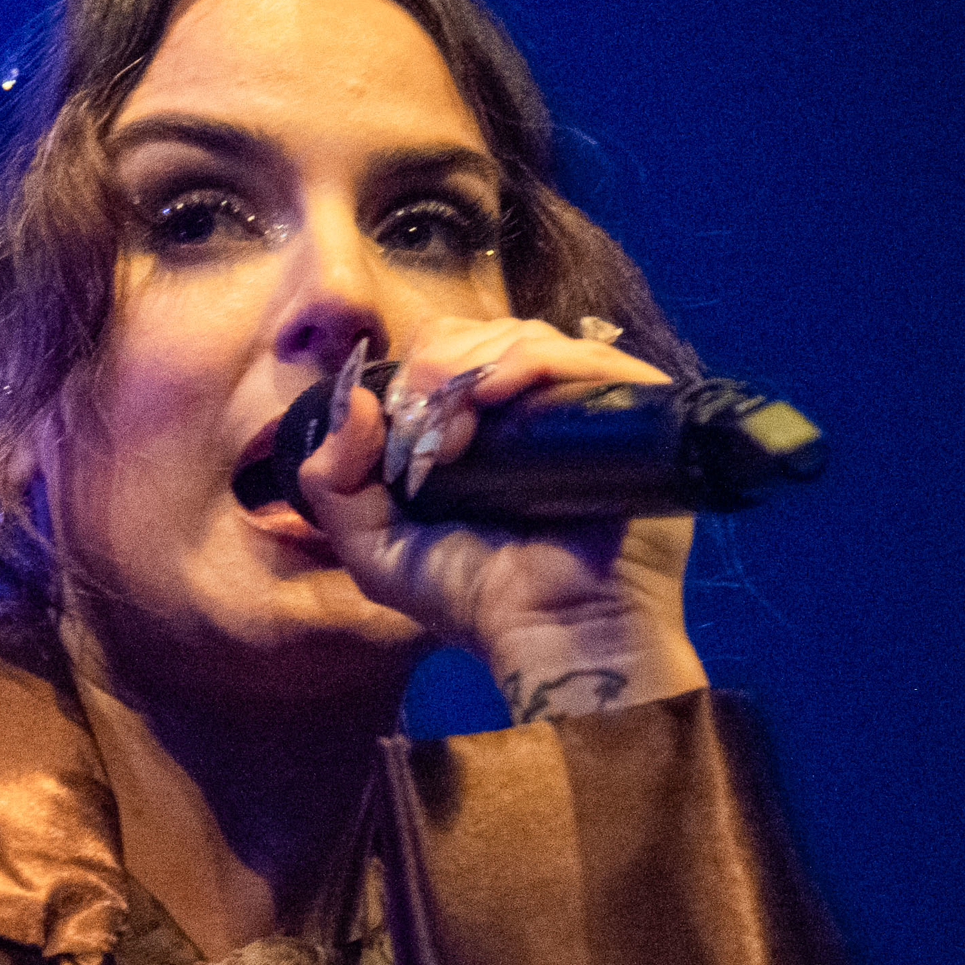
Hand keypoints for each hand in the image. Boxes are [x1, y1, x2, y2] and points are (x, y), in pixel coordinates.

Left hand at [295, 318, 710, 720]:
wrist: (554, 632)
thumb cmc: (475, 598)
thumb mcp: (376, 550)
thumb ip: (334, 484)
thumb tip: (354, 400)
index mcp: (480, 428)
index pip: (447, 349)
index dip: (414, 371)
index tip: (399, 422)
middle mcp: (533, 409)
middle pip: (482, 331)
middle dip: (438, 363)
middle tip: (430, 427)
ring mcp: (583, 405)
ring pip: (525, 334)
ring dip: (474, 364)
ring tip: (460, 428)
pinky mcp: (631, 408)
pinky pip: (581, 353)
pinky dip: (530, 360)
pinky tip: (496, 392)